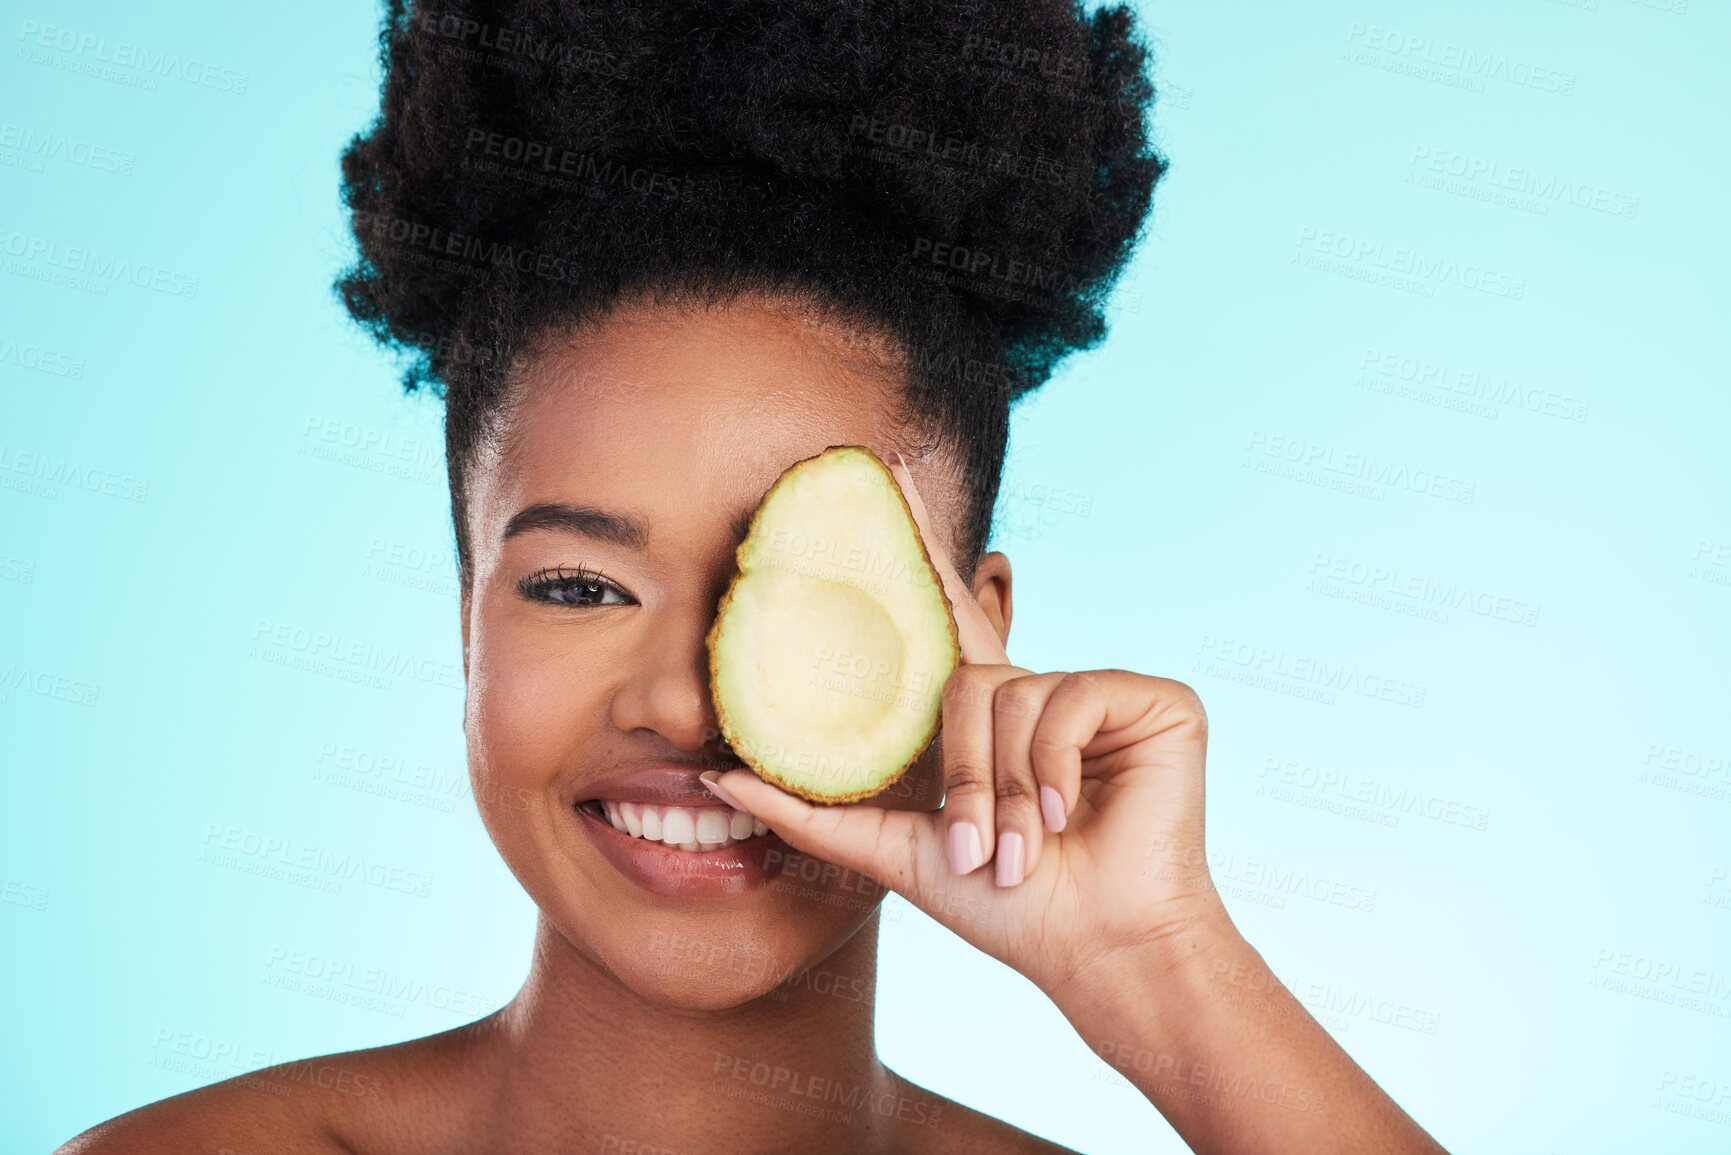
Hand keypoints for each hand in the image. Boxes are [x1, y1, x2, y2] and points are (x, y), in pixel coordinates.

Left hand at [703, 450, 1230, 998]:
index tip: (887, 467)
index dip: (917, 540)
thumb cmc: (1008, 909)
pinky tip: (1069, 813)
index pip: (943, 613)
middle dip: (962, 775)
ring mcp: (1099, 690)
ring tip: (1021, 852)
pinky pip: (1070, 699)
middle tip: (973, 852)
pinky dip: (1054, 766)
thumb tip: (720, 776)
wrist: (1097, 948)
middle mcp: (1040, 690)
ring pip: (1010, 696)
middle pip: (965, 679)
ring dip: (1004, 789)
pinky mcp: (1155, 699)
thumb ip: (814, 813)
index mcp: (989, 718)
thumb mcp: (899, 853)